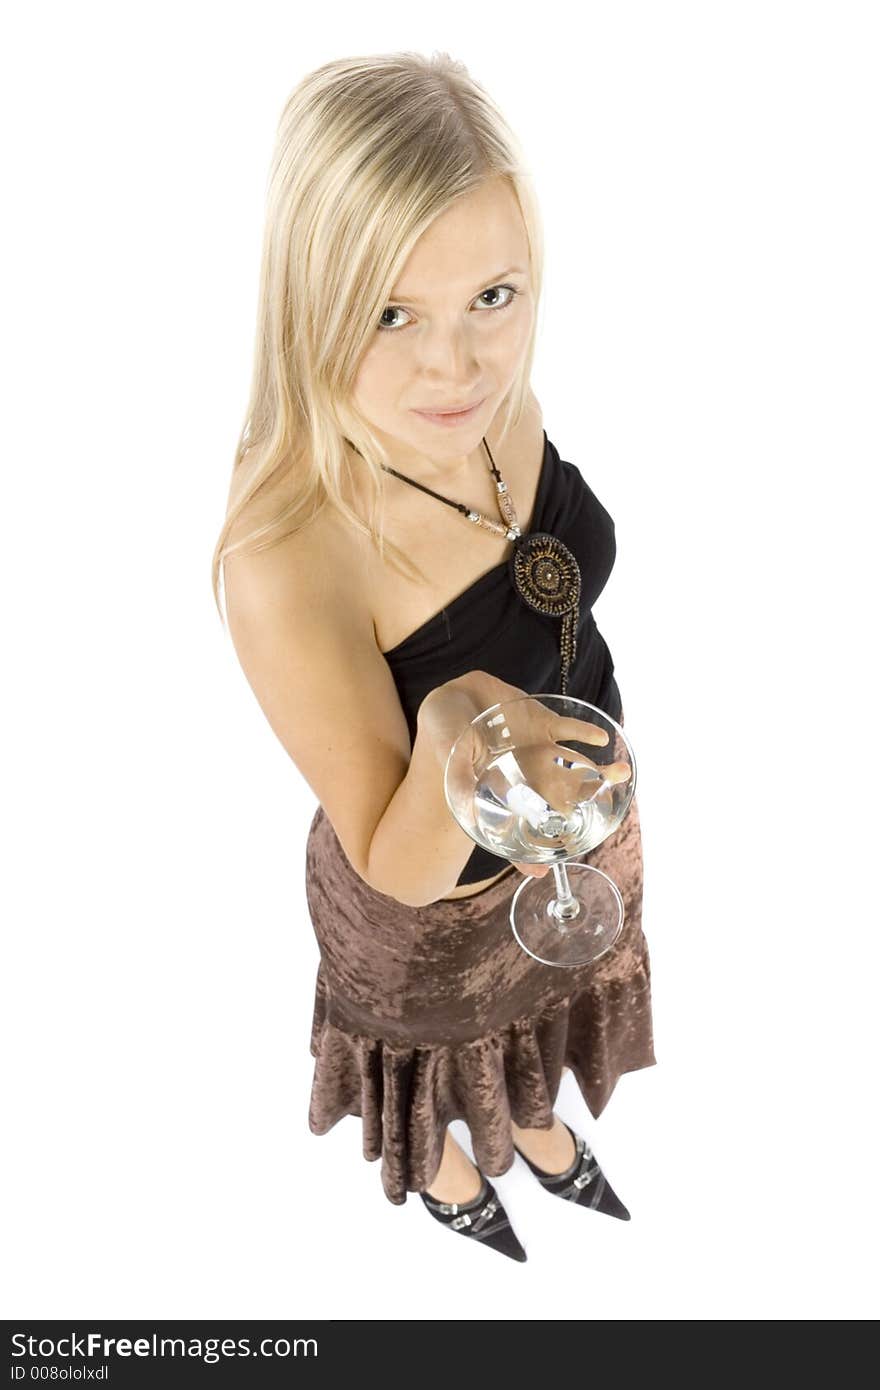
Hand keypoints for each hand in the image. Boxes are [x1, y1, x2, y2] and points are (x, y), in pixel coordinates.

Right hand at [420, 671, 630, 880]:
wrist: (451, 698)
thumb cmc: (445, 733)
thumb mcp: (450, 759)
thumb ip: (459, 782)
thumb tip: (466, 813)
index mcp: (509, 789)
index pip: (530, 822)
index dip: (544, 844)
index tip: (557, 863)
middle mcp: (529, 774)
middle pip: (567, 795)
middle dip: (592, 801)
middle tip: (614, 802)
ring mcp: (539, 749)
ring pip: (577, 764)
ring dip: (601, 770)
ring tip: (622, 772)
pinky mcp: (543, 722)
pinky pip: (571, 731)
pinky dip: (587, 734)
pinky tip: (600, 738)